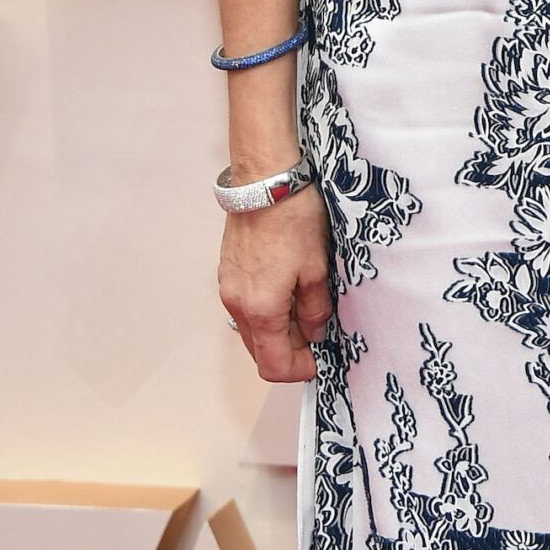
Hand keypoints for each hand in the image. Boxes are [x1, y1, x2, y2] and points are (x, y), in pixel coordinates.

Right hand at [218, 186, 332, 379]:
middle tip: (317, 332)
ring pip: (252, 329)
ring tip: (305, 307)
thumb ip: (315, 309)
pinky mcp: (228, 272)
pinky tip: (288, 289)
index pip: (274, 365)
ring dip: (277, 330)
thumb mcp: (317, 268)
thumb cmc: (292, 218)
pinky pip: (245, 307)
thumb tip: (315, 333)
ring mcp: (228, 288)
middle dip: (289, 350)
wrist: (265, 181)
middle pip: (260, 351)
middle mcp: (237, 305)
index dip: (300, 369)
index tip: (321, 357)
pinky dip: (265, 310)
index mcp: (260, 310)